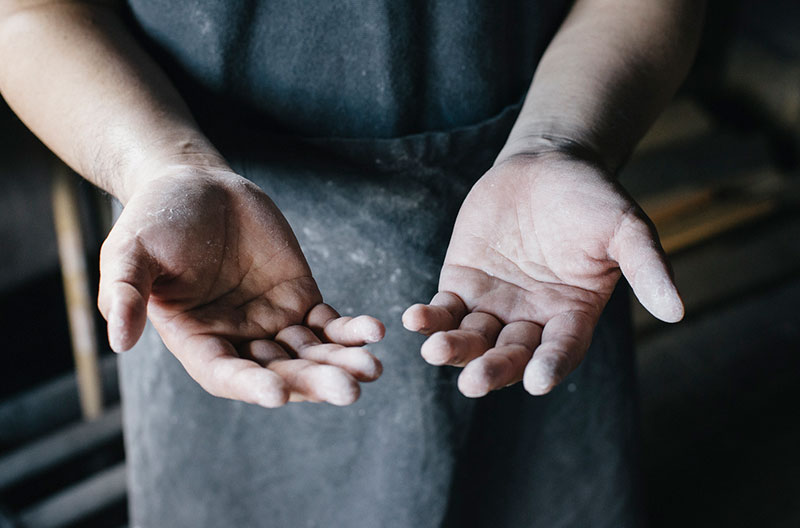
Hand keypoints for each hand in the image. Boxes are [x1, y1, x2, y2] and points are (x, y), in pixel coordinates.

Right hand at [98, 169, 383, 407]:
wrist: (197, 185)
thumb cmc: (156, 218)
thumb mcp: (130, 251)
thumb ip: (126, 292)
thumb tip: (118, 339)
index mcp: (196, 340)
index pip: (224, 374)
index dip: (250, 386)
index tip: (278, 395)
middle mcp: (237, 340)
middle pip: (279, 372)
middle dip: (313, 382)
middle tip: (350, 392)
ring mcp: (272, 321)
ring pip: (311, 353)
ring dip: (342, 362)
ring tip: (372, 369)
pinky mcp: (300, 298)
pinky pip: (329, 322)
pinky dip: (351, 330)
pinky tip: (375, 332)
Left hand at [403, 153, 681, 396]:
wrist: (546, 164)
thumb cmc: (591, 197)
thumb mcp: (625, 228)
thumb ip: (647, 266)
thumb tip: (678, 310)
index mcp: (572, 314)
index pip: (562, 349)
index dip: (551, 365)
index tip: (538, 381)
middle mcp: (531, 318)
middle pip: (511, 354)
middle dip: (493, 368)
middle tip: (474, 382)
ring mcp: (494, 304)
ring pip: (472, 338)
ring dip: (454, 348)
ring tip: (436, 350)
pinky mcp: (461, 283)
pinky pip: (444, 309)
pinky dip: (430, 317)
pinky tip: (414, 318)